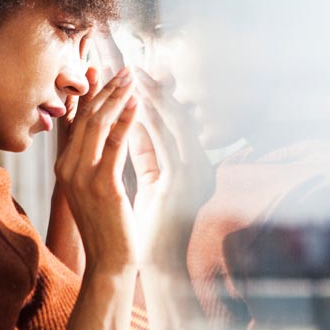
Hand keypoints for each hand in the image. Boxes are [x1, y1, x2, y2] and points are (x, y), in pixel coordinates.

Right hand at [54, 67, 138, 272]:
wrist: (109, 264)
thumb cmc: (108, 227)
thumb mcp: (94, 189)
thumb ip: (96, 161)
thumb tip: (108, 133)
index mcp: (65, 167)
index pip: (77, 121)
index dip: (92, 93)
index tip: (105, 70)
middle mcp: (67, 168)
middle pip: (86, 117)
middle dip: (107, 88)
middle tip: (125, 68)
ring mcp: (81, 176)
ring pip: (98, 124)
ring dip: (117, 97)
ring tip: (133, 78)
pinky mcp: (102, 185)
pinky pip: (115, 144)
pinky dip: (127, 120)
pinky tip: (138, 103)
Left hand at [128, 68, 214, 269]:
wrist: (156, 264)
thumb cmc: (149, 227)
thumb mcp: (148, 180)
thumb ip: (144, 152)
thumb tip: (129, 123)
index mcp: (192, 164)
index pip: (173, 121)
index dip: (153, 95)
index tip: (133, 74)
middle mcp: (200, 164)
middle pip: (177, 115)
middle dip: (152, 88)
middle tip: (131, 64)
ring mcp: (195, 172)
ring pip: (175, 122)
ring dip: (152, 96)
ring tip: (133, 75)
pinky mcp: (184, 182)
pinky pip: (167, 143)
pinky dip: (151, 121)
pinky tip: (136, 104)